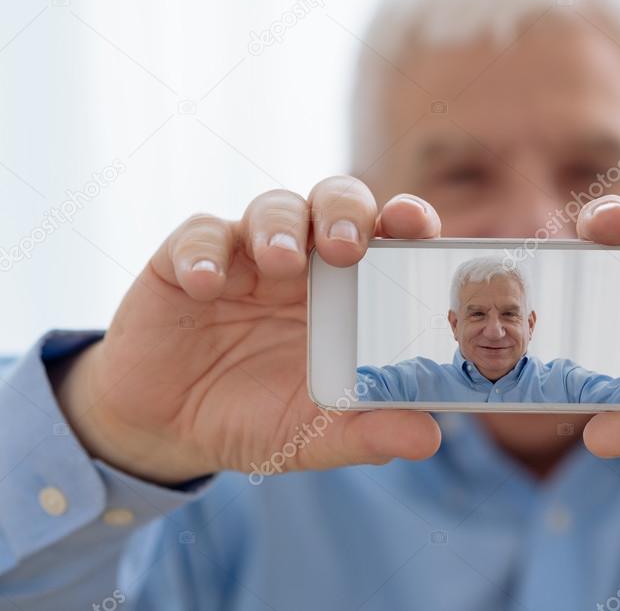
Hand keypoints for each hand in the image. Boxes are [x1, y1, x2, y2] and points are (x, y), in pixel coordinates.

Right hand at [56, 177, 442, 484]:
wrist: (171, 430)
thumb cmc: (259, 417)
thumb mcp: (315, 435)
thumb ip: (368, 432)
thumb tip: (427, 440)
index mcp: (351, 290)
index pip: (390, 235)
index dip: (408, 219)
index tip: (415, 225)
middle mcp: (306, 260)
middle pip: (336, 201)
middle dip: (345, 211)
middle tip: (345, 247)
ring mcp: (247, 253)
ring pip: (273, 207)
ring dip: (281, 227)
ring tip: (282, 261)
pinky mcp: (185, 259)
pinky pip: (199, 236)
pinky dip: (203, 254)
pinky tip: (205, 286)